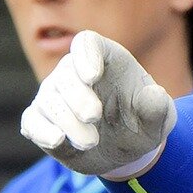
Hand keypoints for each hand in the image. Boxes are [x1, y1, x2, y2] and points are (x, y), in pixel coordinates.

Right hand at [20, 30, 176, 179]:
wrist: (130, 149)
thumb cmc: (145, 122)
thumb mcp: (160, 117)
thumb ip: (158, 106)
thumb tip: (154, 94)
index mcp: (107, 59)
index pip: (86, 43)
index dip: (86, 55)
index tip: (93, 76)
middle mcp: (76, 73)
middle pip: (65, 73)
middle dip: (77, 96)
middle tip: (95, 116)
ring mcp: (56, 96)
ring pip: (49, 100)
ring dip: (67, 121)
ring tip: (91, 141)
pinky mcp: (43, 121)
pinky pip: (32, 121)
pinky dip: (41, 130)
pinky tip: (57, 141)